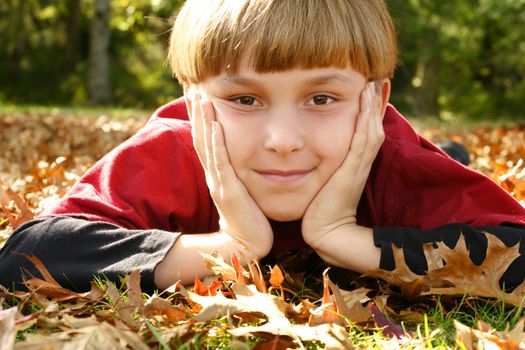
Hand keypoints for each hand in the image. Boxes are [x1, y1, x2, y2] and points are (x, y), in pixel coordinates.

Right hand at [187, 89, 273, 257]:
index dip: (200, 115)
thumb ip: (240, 170)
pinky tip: (215, 124)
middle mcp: (213, 174)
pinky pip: (221, 162)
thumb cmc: (250, 216)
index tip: (198, 92)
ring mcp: (218, 182)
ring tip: (200, 95)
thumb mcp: (243, 187)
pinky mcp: (228, 192)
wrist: (248, 244)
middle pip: (200, 136)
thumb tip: (249, 153)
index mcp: (217, 171)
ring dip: (203, 120)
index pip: (205, 137)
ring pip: (207, 145)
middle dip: (196, 111)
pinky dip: (217, 142)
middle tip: (191, 85)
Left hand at [302, 82, 383, 251]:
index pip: (366, 131)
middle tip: (379, 79)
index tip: (369, 89)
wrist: (325, 231)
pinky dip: (366, 122)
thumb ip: (327, 166)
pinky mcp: (352, 172)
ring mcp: (359, 166)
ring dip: (374, 107)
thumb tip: (316, 153)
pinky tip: (367, 105)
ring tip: (374, 84)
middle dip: (377, 103)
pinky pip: (362, 142)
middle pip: (374, 126)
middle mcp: (361, 162)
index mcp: (355, 163)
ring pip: (371, 130)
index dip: (370, 111)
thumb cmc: (321, 207)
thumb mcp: (326, 180)